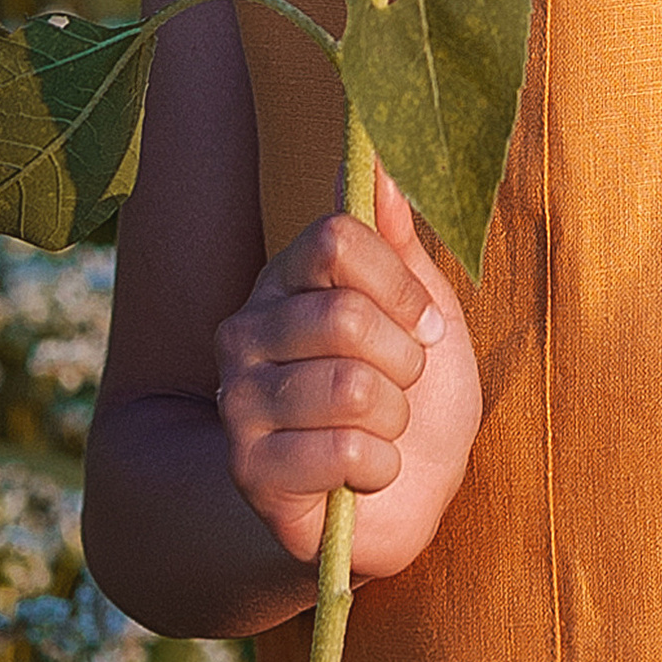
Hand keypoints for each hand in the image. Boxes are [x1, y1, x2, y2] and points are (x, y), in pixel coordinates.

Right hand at [215, 167, 483, 581]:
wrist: (404, 502)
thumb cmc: (414, 400)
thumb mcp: (421, 313)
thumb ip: (397, 241)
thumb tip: (382, 159)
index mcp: (284, 282)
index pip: (335, 239)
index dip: (399, 284)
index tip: (423, 324)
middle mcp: (244, 333)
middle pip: (346, 315)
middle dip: (405, 362)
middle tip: (401, 389)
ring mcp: (238, 403)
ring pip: (352, 387)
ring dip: (396, 420)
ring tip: (382, 432)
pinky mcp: (250, 471)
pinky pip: (346, 452)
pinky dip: (381, 469)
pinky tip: (365, 475)